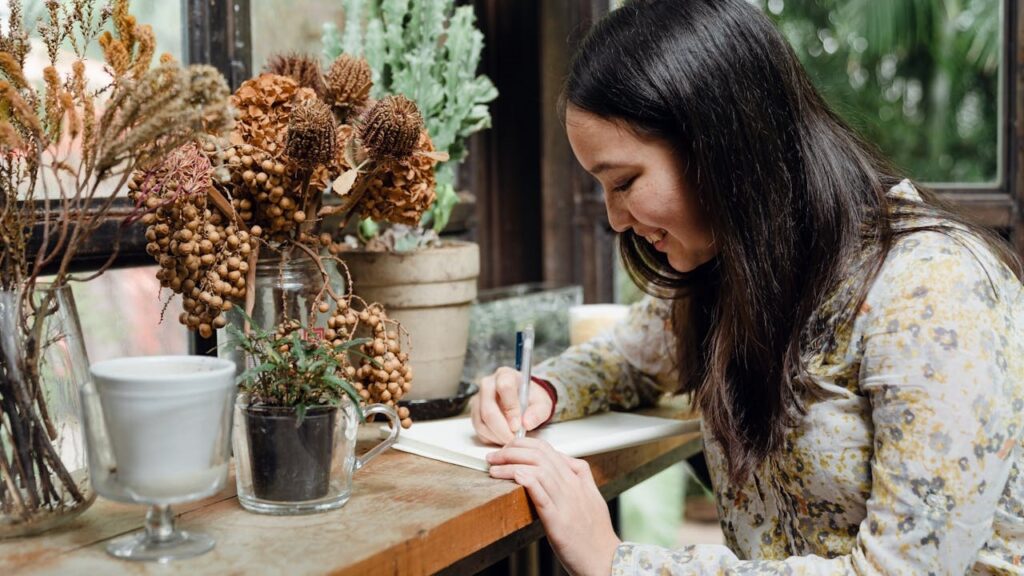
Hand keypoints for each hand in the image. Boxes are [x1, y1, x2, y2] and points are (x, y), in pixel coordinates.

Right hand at [470, 366, 553, 444]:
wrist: (523, 400)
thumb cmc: (532, 399)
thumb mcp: (542, 403)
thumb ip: (538, 412)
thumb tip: (526, 423)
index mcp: (506, 375)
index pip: (504, 387)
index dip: (511, 408)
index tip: (518, 425)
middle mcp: (488, 384)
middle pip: (488, 408)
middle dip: (501, 428)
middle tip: (513, 438)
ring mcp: (478, 398)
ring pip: (481, 421)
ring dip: (496, 435)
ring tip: (510, 439)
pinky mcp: (474, 412)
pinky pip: (478, 428)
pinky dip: (490, 437)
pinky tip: (502, 437)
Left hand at [488, 438, 619, 575]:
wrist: (606, 559)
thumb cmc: (596, 533)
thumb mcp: (593, 496)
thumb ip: (580, 476)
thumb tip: (565, 461)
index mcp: (578, 479)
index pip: (548, 449)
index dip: (524, 444)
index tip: (509, 448)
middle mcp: (572, 487)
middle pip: (540, 456)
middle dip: (512, 450)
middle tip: (495, 456)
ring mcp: (566, 503)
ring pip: (538, 471)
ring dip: (511, 464)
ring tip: (494, 468)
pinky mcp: (559, 522)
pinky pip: (542, 496)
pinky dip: (527, 481)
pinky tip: (515, 476)